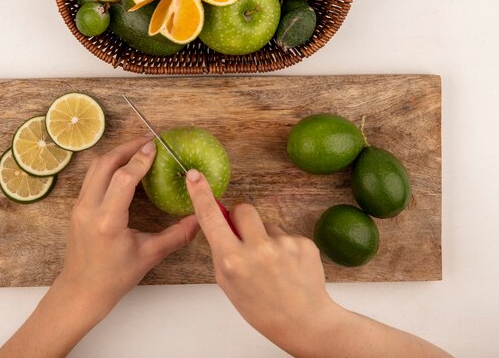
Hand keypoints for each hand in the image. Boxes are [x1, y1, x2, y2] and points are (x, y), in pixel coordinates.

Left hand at [0, 135, 198, 356]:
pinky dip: (108, 165)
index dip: (140, 159)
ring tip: (138, 148)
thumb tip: (199, 219)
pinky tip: (124, 166)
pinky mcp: (77, 207)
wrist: (81, 291)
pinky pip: (92, 177)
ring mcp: (79, 207)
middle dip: (127, 148)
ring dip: (116, 154)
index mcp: (107, 221)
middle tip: (148, 141)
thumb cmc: (114, 278)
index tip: (156, 146)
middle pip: (105, 164)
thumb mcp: (149, 256)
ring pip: (95, 167)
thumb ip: (177, 235)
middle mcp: (89, 209)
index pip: (124, 178)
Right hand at [185, 169, 451, 357]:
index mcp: (232, 261)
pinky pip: (286, 233)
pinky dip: (284, 246)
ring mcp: (283, 244)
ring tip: (273, 264)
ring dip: (265, 236)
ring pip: (266, 222)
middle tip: (247, 241)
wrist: (303, 321)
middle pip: (243, 209)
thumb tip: (221, 219)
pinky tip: (288, 267)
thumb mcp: (228, 282)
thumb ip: (222, 249)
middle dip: (241, 219)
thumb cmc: (260, 306)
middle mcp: (257, 249)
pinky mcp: (303, 242)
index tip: (194, 176)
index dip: (201, 194)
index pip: (211, 218)